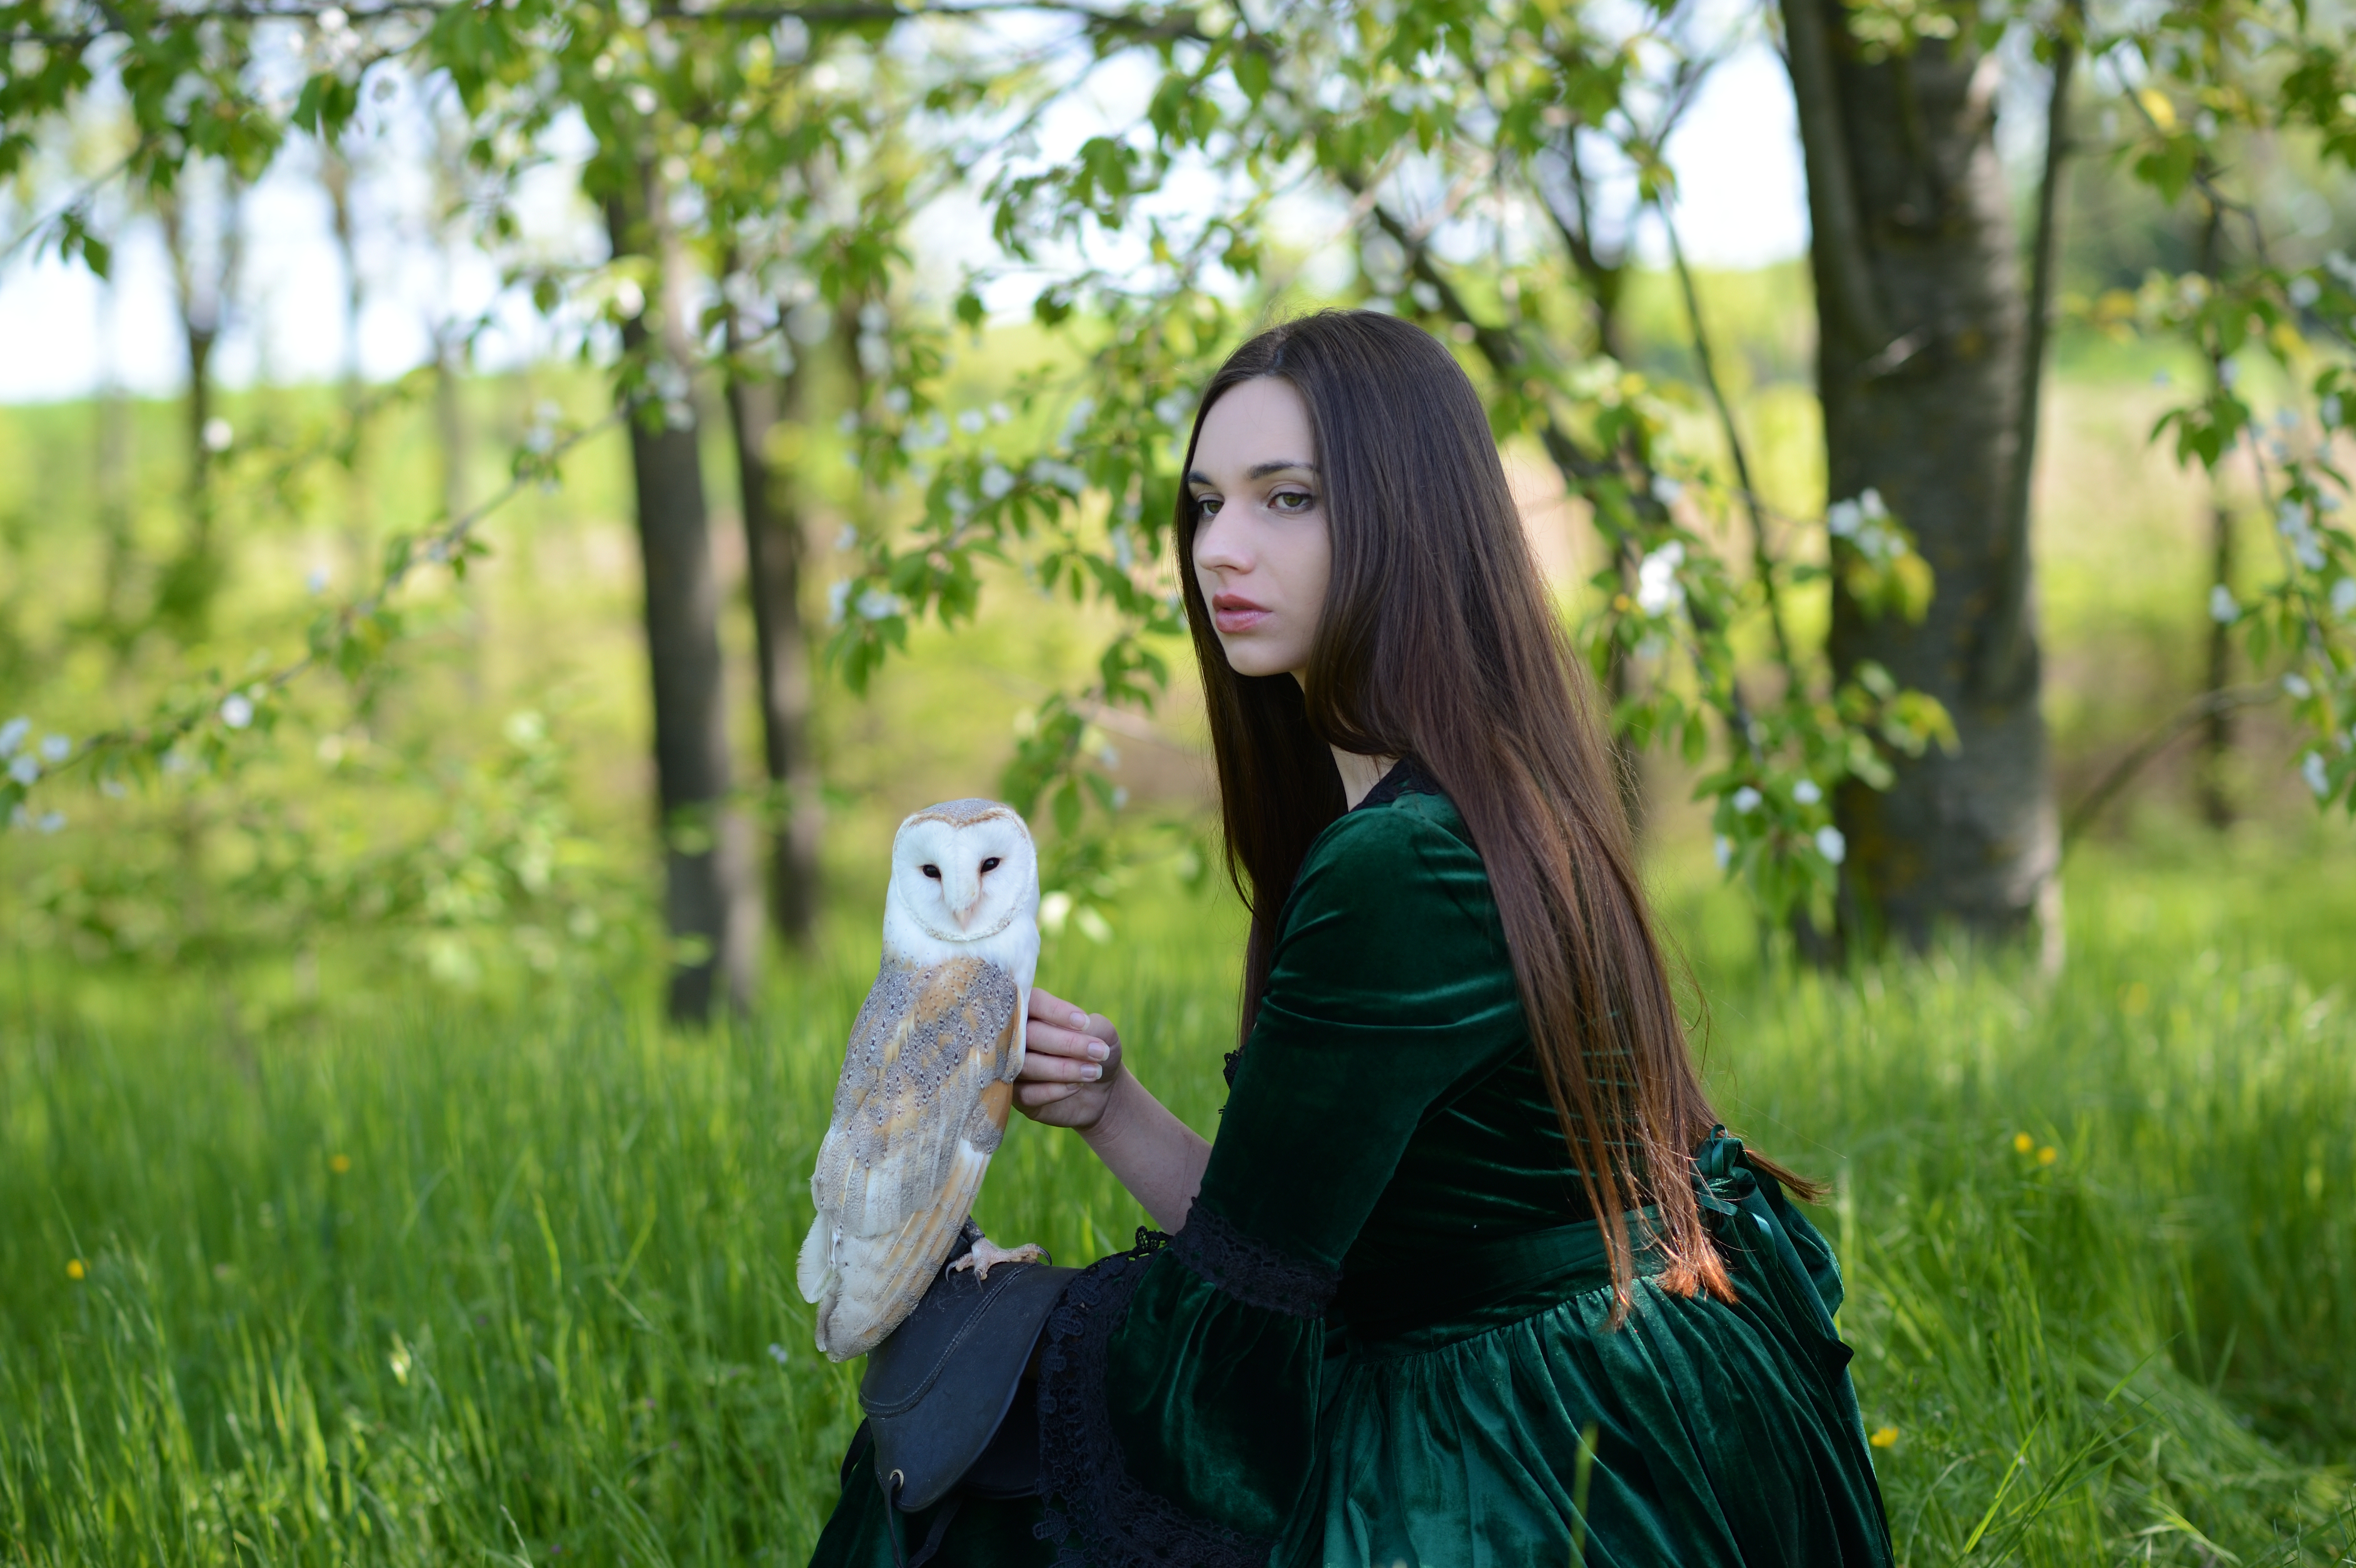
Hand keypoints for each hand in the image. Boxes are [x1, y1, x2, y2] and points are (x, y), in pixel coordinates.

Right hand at [1017, 986, 1121, 1131]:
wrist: (1102, 1091)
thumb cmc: (1097, 1053)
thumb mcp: (1104, 1034)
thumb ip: (1093, 1027)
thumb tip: (1078, 1033)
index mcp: (1036, 1014)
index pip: (1033, 1002)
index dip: (1055, 1011)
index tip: (1084, 1023)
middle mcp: (1018, 1037)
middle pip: (1028, 1035)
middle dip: (1066, 1044)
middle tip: (1098, 1053)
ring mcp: (1014, 1067)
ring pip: (1026, 1066)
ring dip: (1063, 1069)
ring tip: (1093, 1072)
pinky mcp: (1017, 1096)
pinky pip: (1026, 1094)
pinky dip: (1053, 1091)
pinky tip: (1076, 1087)